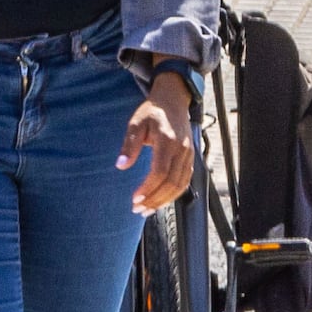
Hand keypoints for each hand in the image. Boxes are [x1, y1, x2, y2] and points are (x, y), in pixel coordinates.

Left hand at [123, 71, 197, 214]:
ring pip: (181, 184)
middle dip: (154, 199)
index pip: (160, 172)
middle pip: (171, 182)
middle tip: (137, 209)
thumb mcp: (136, 123)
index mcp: (167, 141)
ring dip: (164, 200)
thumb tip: (121, 166)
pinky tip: (160, 200)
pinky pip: (185, 180)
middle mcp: (181, 150)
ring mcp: (188, 154)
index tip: (134, 199)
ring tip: (147, 210)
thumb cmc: (152, 112)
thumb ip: (129, 145)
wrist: (173, 101)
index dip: (148, 188)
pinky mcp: (191, 158)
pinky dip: (174, 194)